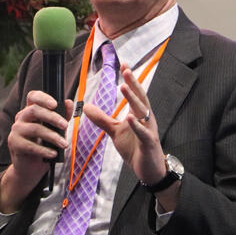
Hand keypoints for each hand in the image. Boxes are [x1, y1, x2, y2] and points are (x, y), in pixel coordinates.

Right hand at [0, 91, 71, 212]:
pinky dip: (44, 150)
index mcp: (31, 111)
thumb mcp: (56, 130)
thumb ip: (63, 116)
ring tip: (64, 144)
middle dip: (52, 117)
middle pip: (34, 110)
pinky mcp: (14, 144)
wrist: (31, 168)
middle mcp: (21, 118)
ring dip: (52, 136)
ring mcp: (16, 131)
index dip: (43, 98)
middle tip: (65, 126)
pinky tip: (53, 154)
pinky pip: (30, 145)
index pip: (33, 97)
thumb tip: (69, 103)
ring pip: (35, 128)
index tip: (55, 104)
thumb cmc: (45, 146)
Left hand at [83, 62, 166, 187]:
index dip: (129, 80)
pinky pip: (143, 133)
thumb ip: (102, 119)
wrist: (149, 170)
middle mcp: (146, 118)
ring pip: (142, 112)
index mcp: (139, 114)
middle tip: (126, 70)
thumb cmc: (135, 148)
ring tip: (124, 87)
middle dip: (133, 84)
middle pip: (140, 97)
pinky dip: (137, 125)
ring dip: (133, 99)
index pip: (134, 93)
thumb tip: (86, 107)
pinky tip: (131, 118)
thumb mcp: (115, 132)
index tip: (123, 64)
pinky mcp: (149, 143)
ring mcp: (149, 130)